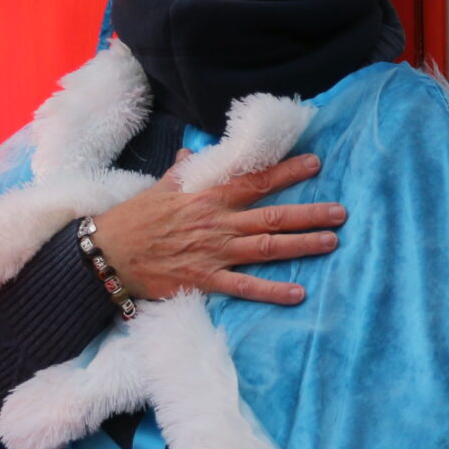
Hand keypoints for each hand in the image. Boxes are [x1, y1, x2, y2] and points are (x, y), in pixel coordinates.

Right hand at [92, 152, 343, 306]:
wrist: (106, 254)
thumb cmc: (133, 220)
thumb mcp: (160, 188)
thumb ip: (182, 172)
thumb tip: (193, 154)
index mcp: (208, 197)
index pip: (255, 181)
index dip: (287, 172)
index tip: (315, 164)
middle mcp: (217, 223)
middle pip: (272, 215)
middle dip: (309, 213)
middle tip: (341, 212)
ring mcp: (213, 253)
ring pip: (267, 247)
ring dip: (301, 245)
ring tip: (331, 242)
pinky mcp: (204, 281)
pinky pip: (244, 287)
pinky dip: (271, 291)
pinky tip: (297, 294)